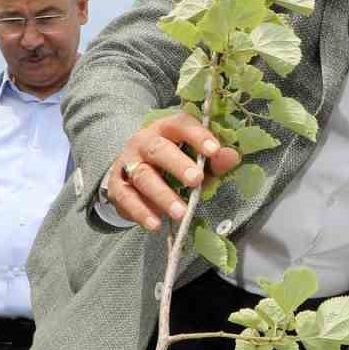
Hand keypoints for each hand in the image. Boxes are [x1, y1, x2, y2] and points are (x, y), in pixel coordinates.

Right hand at [105, 113, 240, 231]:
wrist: (134, 173)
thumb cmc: (175, 162)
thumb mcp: (197, 158)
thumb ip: (215, 160)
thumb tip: (231, 156)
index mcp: (167, 129)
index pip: (181, 125)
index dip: (197, 136)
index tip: (214, 150)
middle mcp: (144, 142)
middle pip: (158, 150)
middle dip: (178, 165)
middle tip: (196, 180)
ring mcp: (128, 163)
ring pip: (143, 176)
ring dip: (163, 195)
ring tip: (181, 213)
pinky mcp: (117, 186)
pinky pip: (126, 198)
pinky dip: (140, 212)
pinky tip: (155, 224)